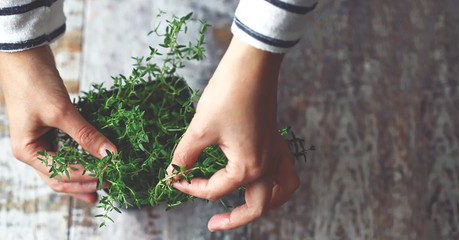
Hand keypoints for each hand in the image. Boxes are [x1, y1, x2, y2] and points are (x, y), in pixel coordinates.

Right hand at [0, 45, 116, 202]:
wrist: (24, 55)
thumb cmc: (35, 82)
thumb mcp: (62, 111)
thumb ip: (87, 135)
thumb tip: (112, 154)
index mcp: (27, 151)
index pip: (61, 174)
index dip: (88, 177)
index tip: (113, 174)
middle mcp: (30, 150)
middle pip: (59, 178)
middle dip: (83, 185)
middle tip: (109, 188)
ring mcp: (39, 141)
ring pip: (63, 168)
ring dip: (82, 176)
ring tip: (103, 185)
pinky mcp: (49, 130)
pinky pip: (66, 152)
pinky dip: (80, 159)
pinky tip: (94, 162)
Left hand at [168, 38, 299, 230]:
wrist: (252, 65)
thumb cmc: (228, 94)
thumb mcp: (199, 129)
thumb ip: (185, 157)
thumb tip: (173, 173)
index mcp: (248, 168)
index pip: (215, 190)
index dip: (189, 186)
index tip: (173, 178)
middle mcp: (267, 165)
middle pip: (256, 207)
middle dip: (235, 219)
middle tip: (213, 223)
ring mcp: (275, 152)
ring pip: (280, 192)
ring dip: (266, 204)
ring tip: (246, 208)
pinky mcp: (276, 140)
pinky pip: (285, 171)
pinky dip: (278, 182)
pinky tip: (262, 178)